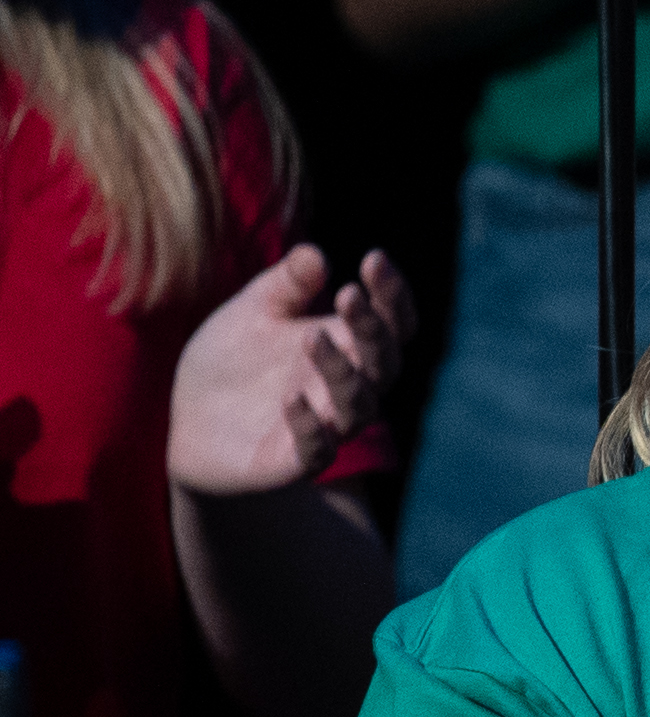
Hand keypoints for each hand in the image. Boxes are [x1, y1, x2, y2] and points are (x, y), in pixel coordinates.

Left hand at [165, 242, 414, 497]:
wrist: (189, 422)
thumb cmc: (232, 361)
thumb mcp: (252, 313)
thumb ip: (285, 286)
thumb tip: (315, 254)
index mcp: (346, 346)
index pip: (392, 323)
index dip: (392, 294)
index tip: (374, 259)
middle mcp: (346, 387)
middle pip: (386, 363)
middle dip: (373, 329)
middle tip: (348, 295)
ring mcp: (325, 426)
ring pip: (358, 405)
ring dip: (343, 372)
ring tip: (312, 338)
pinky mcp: (294, 461)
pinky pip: (316, 451)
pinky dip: (308, 427)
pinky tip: (288, 398)